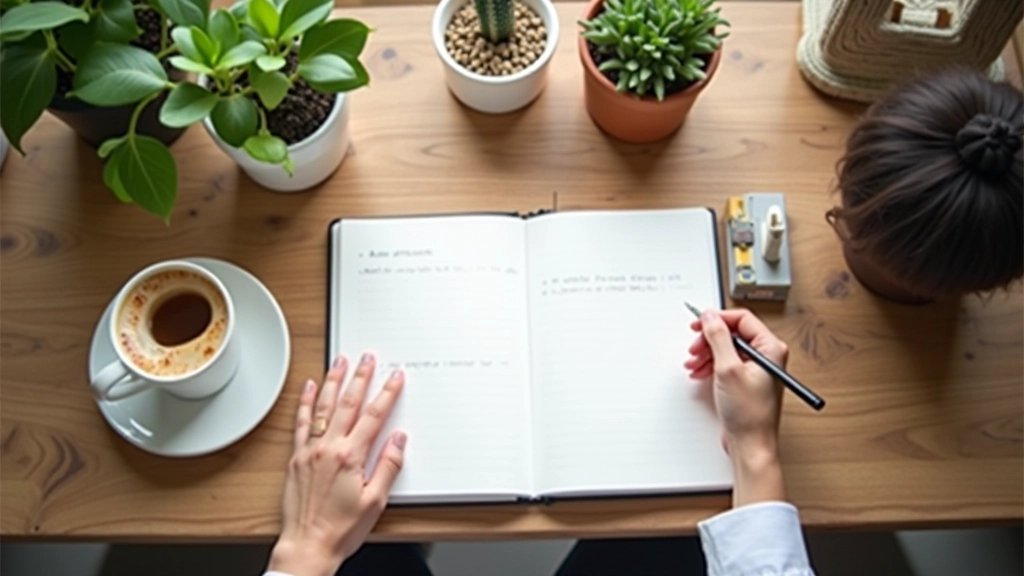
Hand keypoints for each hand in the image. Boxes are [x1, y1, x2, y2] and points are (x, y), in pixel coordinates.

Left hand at [268, 353, 406, 575]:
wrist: (308, 546)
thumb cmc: (340, 530)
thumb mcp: (375, 501)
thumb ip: (388, 465)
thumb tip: (398, 439)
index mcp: (350, 457)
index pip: (374, 416)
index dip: (387, 393)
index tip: (395, 377)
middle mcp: (328, 448)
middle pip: (348, 404)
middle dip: (360, 378)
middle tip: (368, 358)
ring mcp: (309, 451)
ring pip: (322, 407)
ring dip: (333, 381)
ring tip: (340, 362)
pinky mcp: (295, 458)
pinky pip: (300, 423)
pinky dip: (304, 403)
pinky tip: (308, 387)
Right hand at [684, 309, 787, 506]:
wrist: (751, 445)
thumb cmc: (750, 414)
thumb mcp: (728, 369)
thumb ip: (718, 338)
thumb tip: (710, 316)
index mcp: (770, 348)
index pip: (742, 319)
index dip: (717, 319)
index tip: (698, 323)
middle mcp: (766, 356)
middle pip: (732, 333)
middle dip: (709, 339)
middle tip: (694, 348)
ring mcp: (756, 368)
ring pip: (726, 348)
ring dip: (706, 353)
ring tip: (693, 364)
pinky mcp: (745, 380)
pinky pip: (725, 363)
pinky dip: (710, 365)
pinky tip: (699, 372)